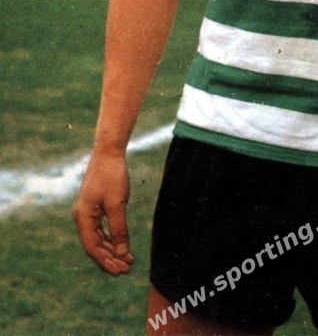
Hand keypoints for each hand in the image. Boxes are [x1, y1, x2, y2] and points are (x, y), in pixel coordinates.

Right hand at [72, 151, 134, 275]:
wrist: (109, 152)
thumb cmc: (112, 175)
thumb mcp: (117, 203)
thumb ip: (119, 229)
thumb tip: (122, 254)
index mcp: (83, 217)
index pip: (92, 248)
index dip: (106, 262)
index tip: (120, 272)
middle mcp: (82, 217)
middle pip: (95, 246)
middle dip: (111, 259)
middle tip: (128, 270)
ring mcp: (88, 212)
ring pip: (99, 239)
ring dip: (113, 251)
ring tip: (129, 261)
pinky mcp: (95, 207)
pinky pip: (102, 230)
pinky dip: (112, 239)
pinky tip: (123, 246)